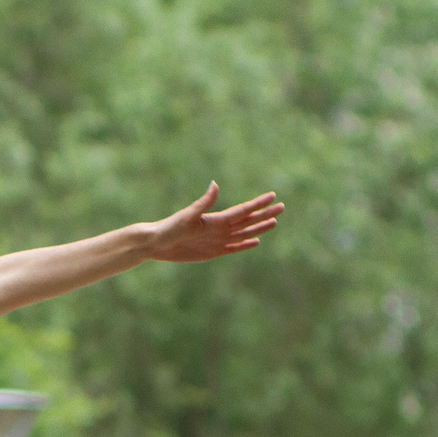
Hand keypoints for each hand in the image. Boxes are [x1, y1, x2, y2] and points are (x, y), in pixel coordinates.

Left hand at [142, 183, 281, 263]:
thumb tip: (215, 184)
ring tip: (274, 222)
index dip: (258, 204)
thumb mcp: (187, 216)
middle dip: (265, 214)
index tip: (272, 195)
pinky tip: (256, 241)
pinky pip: (233, 249)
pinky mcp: (212, 252)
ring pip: (244, 234)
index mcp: (216, 219)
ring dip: (259, 228)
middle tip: (282, 207)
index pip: (242, 210)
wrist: (156, 244)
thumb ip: (204, 202)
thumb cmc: (169, 228)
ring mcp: (217, 240)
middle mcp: (219, 228)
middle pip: (248, 221)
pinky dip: (245, 245)